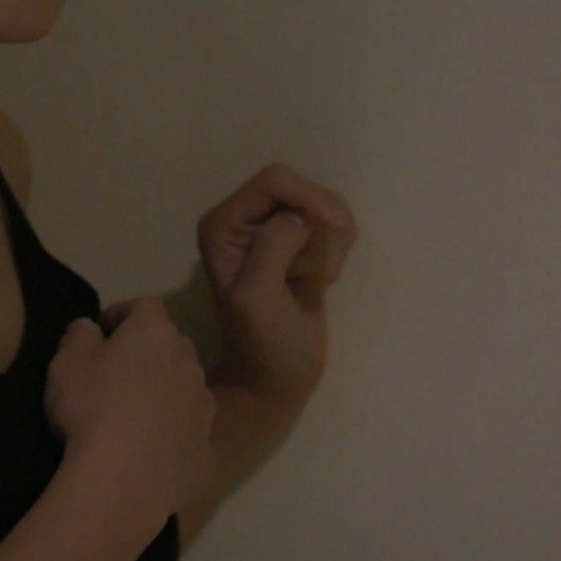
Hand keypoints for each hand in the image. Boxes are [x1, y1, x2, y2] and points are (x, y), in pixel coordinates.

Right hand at [44, 298, 215, 519]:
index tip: (101, 334)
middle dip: (146, 354)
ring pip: (183, 387)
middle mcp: (188, 361)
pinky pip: (187, 430)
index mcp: (156, 333)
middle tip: (115, 376)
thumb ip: (78, 334)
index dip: (121, 315)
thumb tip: (90, 328)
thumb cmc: (90, 409)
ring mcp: (203, 405)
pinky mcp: (206, 446)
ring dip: (163, 393)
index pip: (144, 306)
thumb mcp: (66, 362)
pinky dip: (172, 433)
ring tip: (133, 417)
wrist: (122, 482)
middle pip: (168, 346)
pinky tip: (148, 451)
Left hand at [196, 163, 357, 408]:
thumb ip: (272, 248)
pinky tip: (320, 281)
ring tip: (313, 281)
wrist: (276, 380)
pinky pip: (334, 224)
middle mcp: (243, 218)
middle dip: (320, 228)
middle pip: (302, 188)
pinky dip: (337, 251)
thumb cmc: (263, 345)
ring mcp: (272, 229)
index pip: (275, 181)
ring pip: (323, 206)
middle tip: (315, 274)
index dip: (310, 198)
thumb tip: (300, 216)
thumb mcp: (258, 299)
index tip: (337, 230)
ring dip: (329, 244)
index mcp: (223, 224)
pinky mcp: (298, 242)